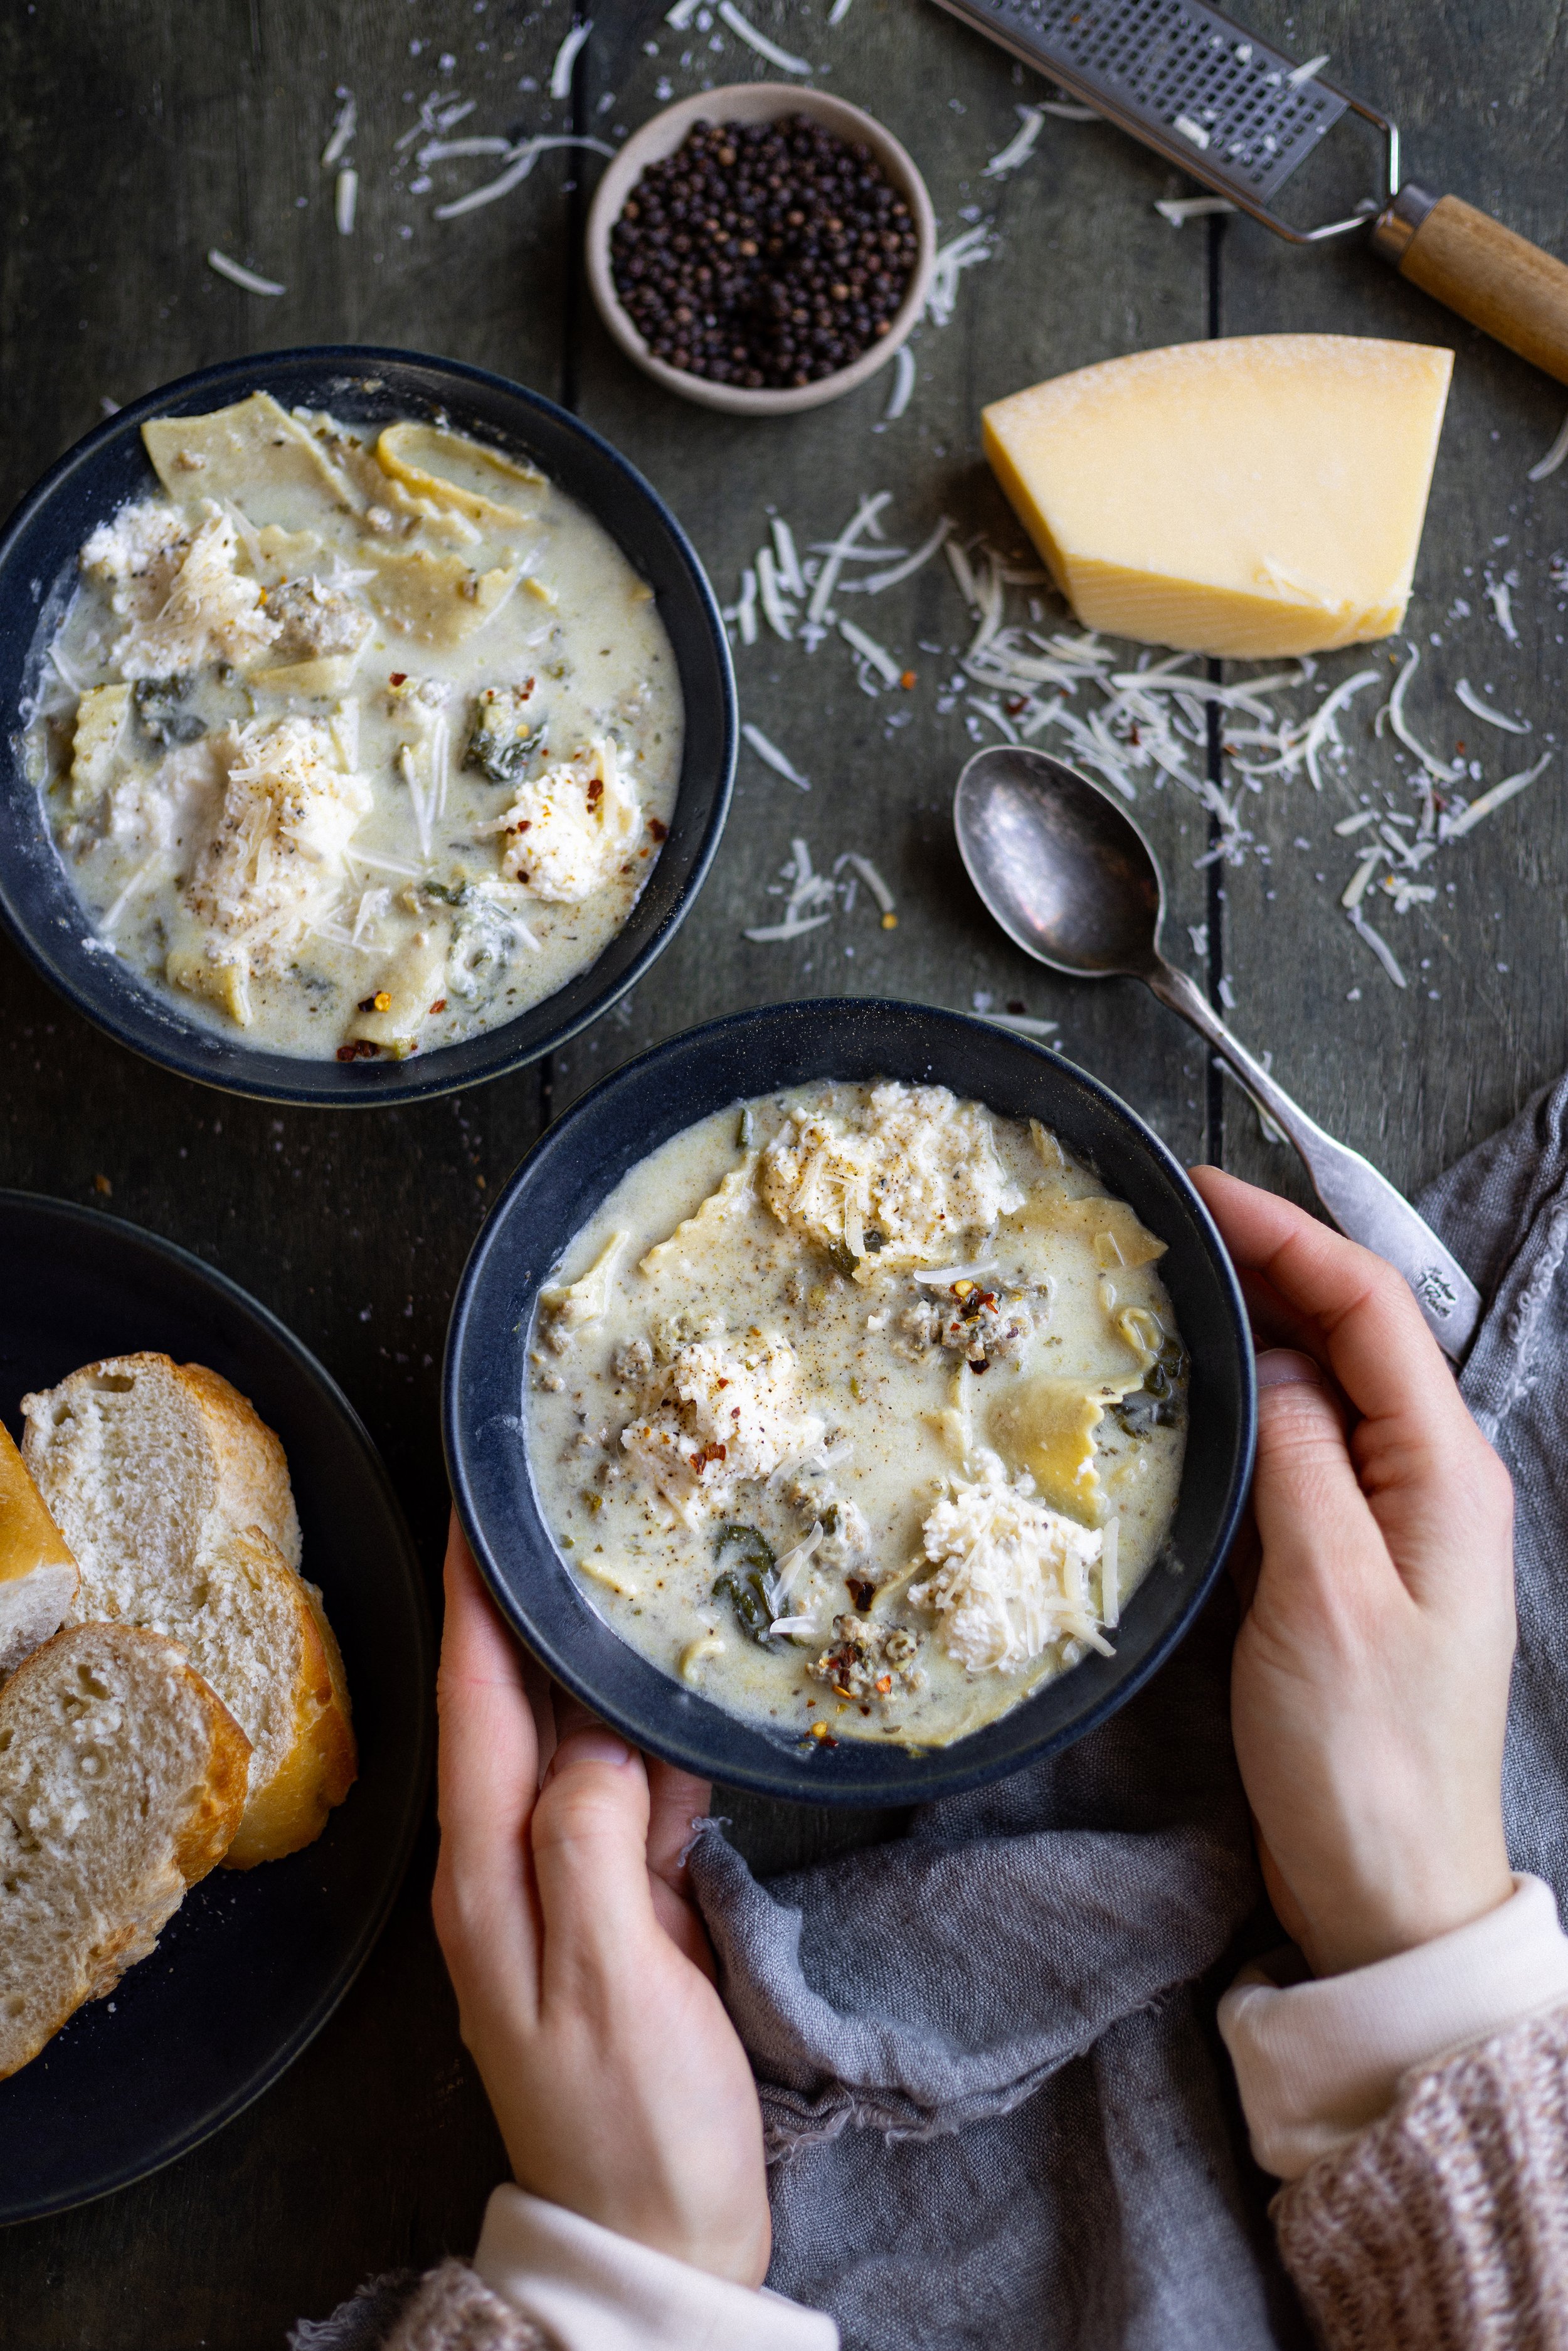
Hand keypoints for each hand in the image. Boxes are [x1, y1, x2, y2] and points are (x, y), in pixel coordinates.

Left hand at [432, 1512, 770, 2284]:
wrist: (666, 2237)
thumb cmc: (634, 2124)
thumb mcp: (608, 1977)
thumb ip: (591, 1840)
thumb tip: (596, 1731)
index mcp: (488, 1880)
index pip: (470, 1708)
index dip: (470, 1606)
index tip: (469, 1513)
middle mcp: (513, 1869)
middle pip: (516, 1712)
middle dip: (528, 1612)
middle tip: (559, 1513)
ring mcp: (567, 1889)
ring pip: (580, 1746)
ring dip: (599, 1670)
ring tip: (626, 1579)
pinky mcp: (621, 1910)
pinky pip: (629, 1801)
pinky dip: (653, 1749)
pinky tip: (684, 1709)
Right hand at [1191, 1168, 1516, 1977]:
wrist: (1387, 1893)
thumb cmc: (1364, 1758)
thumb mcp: (1323, 1595)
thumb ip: (1298, 1461)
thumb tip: (1265, 1363)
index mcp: (1444, 1474)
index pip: (1369, 1309)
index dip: (1286, 1236)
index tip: (1198, 1193)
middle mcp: (1429, 1484)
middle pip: (1349, 1336)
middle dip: (1265, 1268)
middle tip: (1161, 1232)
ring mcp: (1389, 1526)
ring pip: (1319, 1390)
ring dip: (1251, 1333)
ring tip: (1162, 1295)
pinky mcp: (1347, 1568)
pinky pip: (1299, 1456)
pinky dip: (1244, 1410)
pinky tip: (1188, 1403)